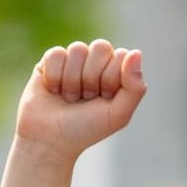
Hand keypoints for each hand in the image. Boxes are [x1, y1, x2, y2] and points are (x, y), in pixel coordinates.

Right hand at [13, 40, 146, 163]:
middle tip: (86, 98)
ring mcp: (74, 60)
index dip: (111, 78)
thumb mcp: (118, 114)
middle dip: (92, 77)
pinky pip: (57, 53)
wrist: (50, 140)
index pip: (121, 56)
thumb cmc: (86, 129)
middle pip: (101, 47)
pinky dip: (55, 77)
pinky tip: (54, 90)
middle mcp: (96, 63)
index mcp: (116, 73)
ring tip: (69, 98)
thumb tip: (136, 53)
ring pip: (78, 49)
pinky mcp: (51, 60)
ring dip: (72, 80)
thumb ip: (135, 88)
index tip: (103, 98)